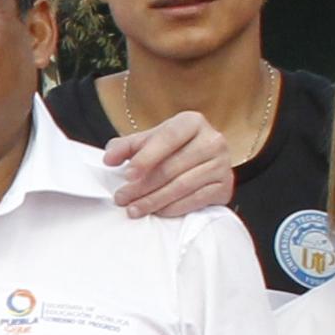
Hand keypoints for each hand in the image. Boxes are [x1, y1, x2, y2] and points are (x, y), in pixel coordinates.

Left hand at [106, 106, 235, 217]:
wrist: (200, 162)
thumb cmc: (170, 150)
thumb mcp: (147, 142)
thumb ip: (125, 147)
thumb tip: (109, 159)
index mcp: (192, 122)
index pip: (168, 138)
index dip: (146, 157)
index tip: (126, 175)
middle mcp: (213, 140)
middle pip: (173, 166)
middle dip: (143, 186)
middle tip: (122, 198)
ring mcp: (222, 164)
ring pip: (183, 185)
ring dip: (154, 200)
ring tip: (133, 209)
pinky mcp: (226, 186)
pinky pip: (196, 200)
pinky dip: (173, 208)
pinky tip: (157, 212)